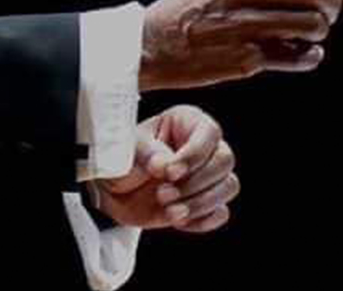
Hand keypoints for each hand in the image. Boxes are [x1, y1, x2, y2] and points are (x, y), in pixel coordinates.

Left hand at [91, 105, 238, 232]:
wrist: (113, 191)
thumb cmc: (123, 161)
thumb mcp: (128, 149)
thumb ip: (146, 152)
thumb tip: (164, 164)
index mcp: (188, 122)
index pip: (209, 133)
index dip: (193, 155)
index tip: (168, 173)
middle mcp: (204, 147)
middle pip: (224, 161)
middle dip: (194, 183)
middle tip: (162, 194)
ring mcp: (208, 176)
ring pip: (228, 186)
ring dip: (199, 203)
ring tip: (169, 210)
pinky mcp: (207, 203)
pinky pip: (221, 213)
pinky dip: (202, 220)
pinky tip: (178, 221)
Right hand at [140, 0, 342, 89]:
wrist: (154, 42)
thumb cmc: (194, 10)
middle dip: (333, 3)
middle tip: (330, 14)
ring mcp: (247, 24)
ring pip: (312, 24)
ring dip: (319, 32)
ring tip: (308, 36)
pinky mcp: (247, 57)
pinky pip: (298, 56)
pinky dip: (309, 57)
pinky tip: (302, 55)